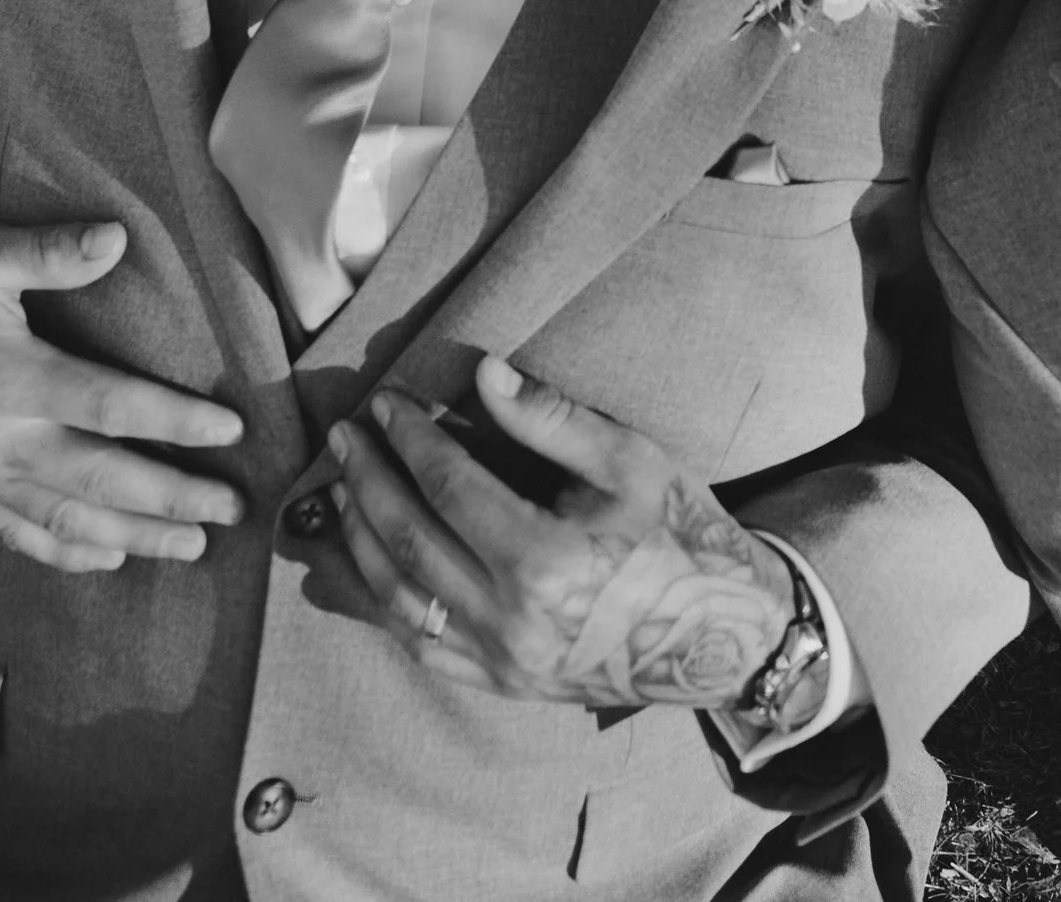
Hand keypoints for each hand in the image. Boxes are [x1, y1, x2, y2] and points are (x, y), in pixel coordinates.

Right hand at [0, 217, 244, 575]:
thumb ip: (49, 252)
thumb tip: (117, 240)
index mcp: (6, 379)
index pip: (110, 407)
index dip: (174, 423)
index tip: (230, 432)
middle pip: (99, 479)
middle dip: (171, 498)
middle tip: (232, 509)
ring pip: (65, 521)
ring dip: (133, 537)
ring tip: (191, 545)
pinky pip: (17, 534)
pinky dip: (66, 551)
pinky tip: (106, 558)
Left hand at [328, 359, 802, 716]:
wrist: (720, 635)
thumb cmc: (679, 532)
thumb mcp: (630, 459)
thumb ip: (551, 419)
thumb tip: (485, 375)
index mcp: (545, 561)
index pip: (448, 487)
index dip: (410, 438)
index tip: (385, 400)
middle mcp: (512, 621)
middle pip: (409, 541)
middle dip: (368, 480)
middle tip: (344, 434)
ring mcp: (502, 663)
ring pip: (400, 601)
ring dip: (359, 540)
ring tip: (339, 489)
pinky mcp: (501, 685)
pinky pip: (421, 647)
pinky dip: (382, 603)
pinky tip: (365, 565)